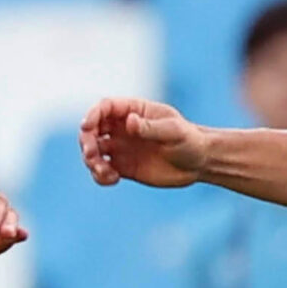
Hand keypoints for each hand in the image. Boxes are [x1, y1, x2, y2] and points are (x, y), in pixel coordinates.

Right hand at [81, 98, 209, 189]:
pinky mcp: (123, 167)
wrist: (200, 163)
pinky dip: (100, 176)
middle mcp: (122, 128)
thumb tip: (129, 122)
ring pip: (94, 151)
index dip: (92, 115)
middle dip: (86, 141)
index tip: (87, 126)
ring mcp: (121, 148)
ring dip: (91, 161)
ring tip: (104, 172)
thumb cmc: (190, 140)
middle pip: (92, 129)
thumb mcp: (174, 131)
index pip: (105, 108)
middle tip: (92, 155)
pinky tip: (112, 179)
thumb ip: (151, 127)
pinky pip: (103, 170)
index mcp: (133, 111)